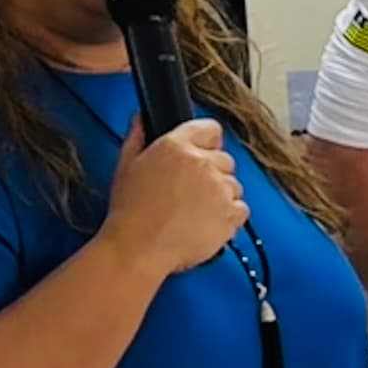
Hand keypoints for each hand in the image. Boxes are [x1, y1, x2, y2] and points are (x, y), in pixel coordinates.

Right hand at [101, 117, 246, 275]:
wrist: (139, 248)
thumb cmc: (130, 212)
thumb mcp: (126, 166)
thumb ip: (138, 136)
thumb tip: (143, 119)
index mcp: (177, 146)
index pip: (210, 129)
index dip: (207, 142)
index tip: (204, 153)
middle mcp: (202, 163)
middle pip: (225, 160)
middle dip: (212, 174)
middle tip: (190, 193)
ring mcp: (219, 188)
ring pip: (234, 185)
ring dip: (220, 196)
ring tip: (194, 212)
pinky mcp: (231, 213)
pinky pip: (241, 209)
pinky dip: (229, 217)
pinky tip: (206, 223)